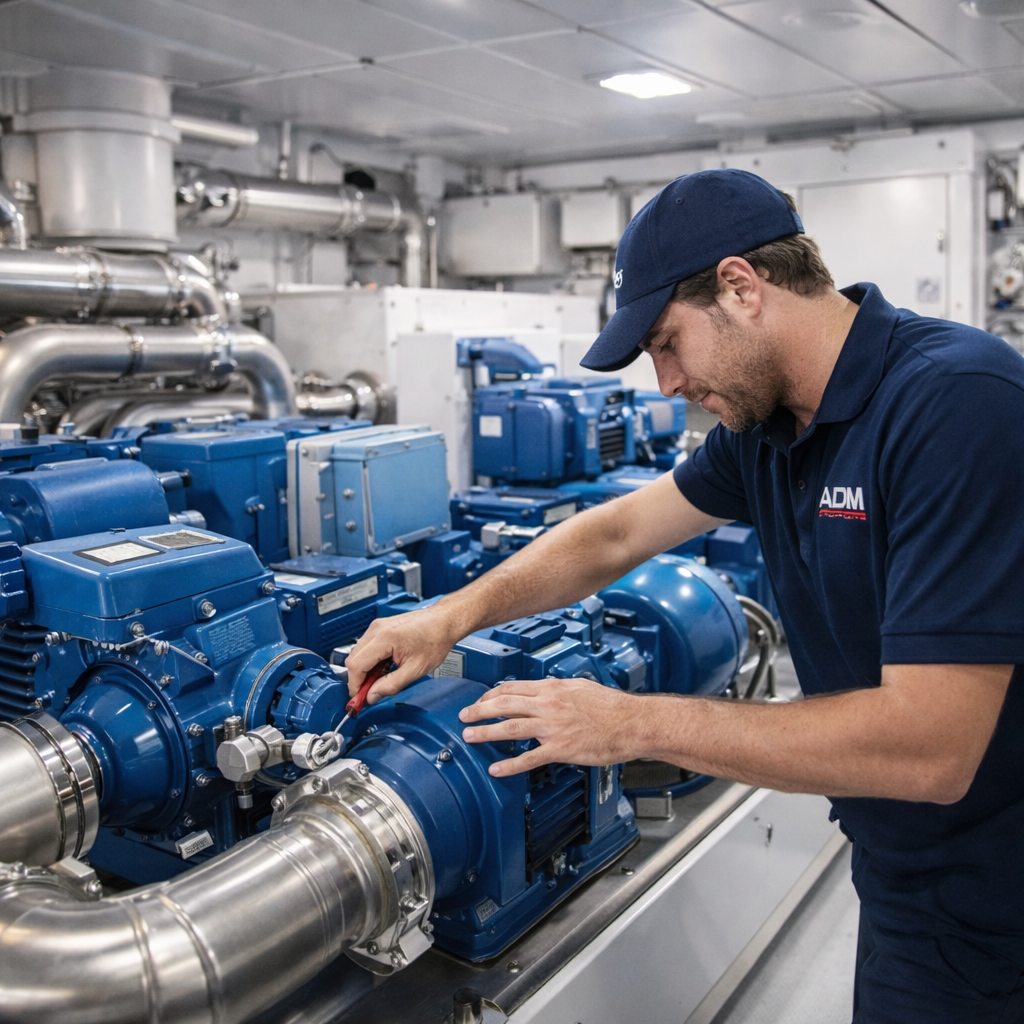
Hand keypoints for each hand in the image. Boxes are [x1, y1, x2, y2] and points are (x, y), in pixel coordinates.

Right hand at [346, 606, 459, 703]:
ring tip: (383, 679)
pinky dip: (371, 661)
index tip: (360, 699)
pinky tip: (385, 668)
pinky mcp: (381, 627)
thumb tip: (372, 696)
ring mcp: (377, 626)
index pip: (355, 665)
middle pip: (353, 659)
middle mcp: (377, 629)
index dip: (355, 686)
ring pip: (358, 654)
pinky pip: (367, 648)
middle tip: (371, 693)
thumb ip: (391, 685)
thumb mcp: (415, 669)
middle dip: (359, 679)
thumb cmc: (436, 639)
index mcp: (384, 638)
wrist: (445, 621)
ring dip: (366, 670)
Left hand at [458, 678, 649, 775]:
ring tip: (469, 737)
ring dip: (486, 733)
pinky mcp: (561, 749)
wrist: (632, 723)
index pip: (513, 688)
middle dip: (479, 710)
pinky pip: (529, 758)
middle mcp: (549, 704)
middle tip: (464, 716)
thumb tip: (544, 689)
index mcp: (553, 688)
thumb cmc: (612, 706)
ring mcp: (553, 727)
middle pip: (504, 704)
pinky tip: (496, 769)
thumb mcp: (580, 687)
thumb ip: (558, 689)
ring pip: (510, 729)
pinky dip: (509, 765)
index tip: (481, 700)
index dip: (491, 695)